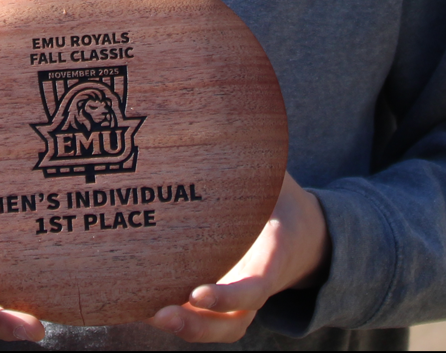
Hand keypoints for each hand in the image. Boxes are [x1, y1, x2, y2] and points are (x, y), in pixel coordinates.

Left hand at [145, 172, 330, 342]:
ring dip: (185, 328)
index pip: (255, 289)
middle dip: (198, 326)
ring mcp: (238, 298)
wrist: (303, 236)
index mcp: (273, 259)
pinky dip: (178, 317)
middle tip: (162, 314)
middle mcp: (255, 286)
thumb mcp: (279, 180)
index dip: (229, 296)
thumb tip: (239, 118)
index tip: (198, 291)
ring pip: (216, 328)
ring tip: (147, 314)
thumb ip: (262, 160)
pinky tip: (142, 304)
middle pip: (232, 324)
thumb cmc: (284, 202)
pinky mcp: (222, 299)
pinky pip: (202, 318)